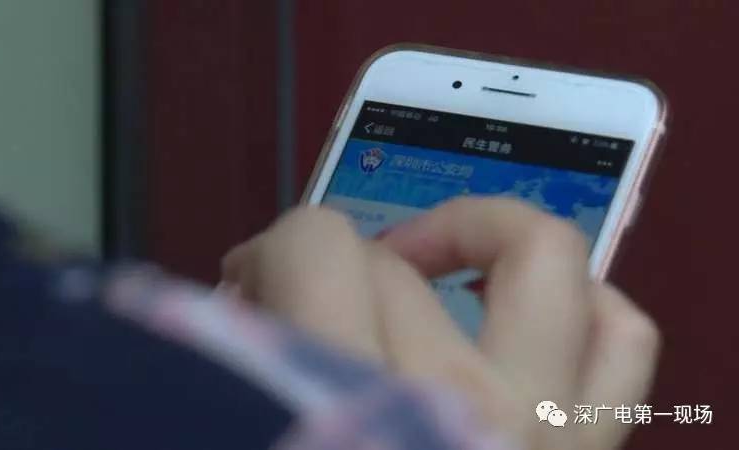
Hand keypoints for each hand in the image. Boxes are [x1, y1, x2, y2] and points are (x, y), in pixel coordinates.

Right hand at [221, 197, 659, 449]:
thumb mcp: (246, 439)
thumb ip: (239, 374)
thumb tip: (252, 295)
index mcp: (348, 415)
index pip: (320, 249)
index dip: (272, 249)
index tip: (249, 284)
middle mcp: (457, 408)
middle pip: (394, 261)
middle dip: (332, 266)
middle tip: (305, 298)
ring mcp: (543, 429)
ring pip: (539, 254)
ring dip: (474, 233)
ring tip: (427, 258)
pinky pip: (625, 337)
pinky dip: (583, 300)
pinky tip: (524, 307)